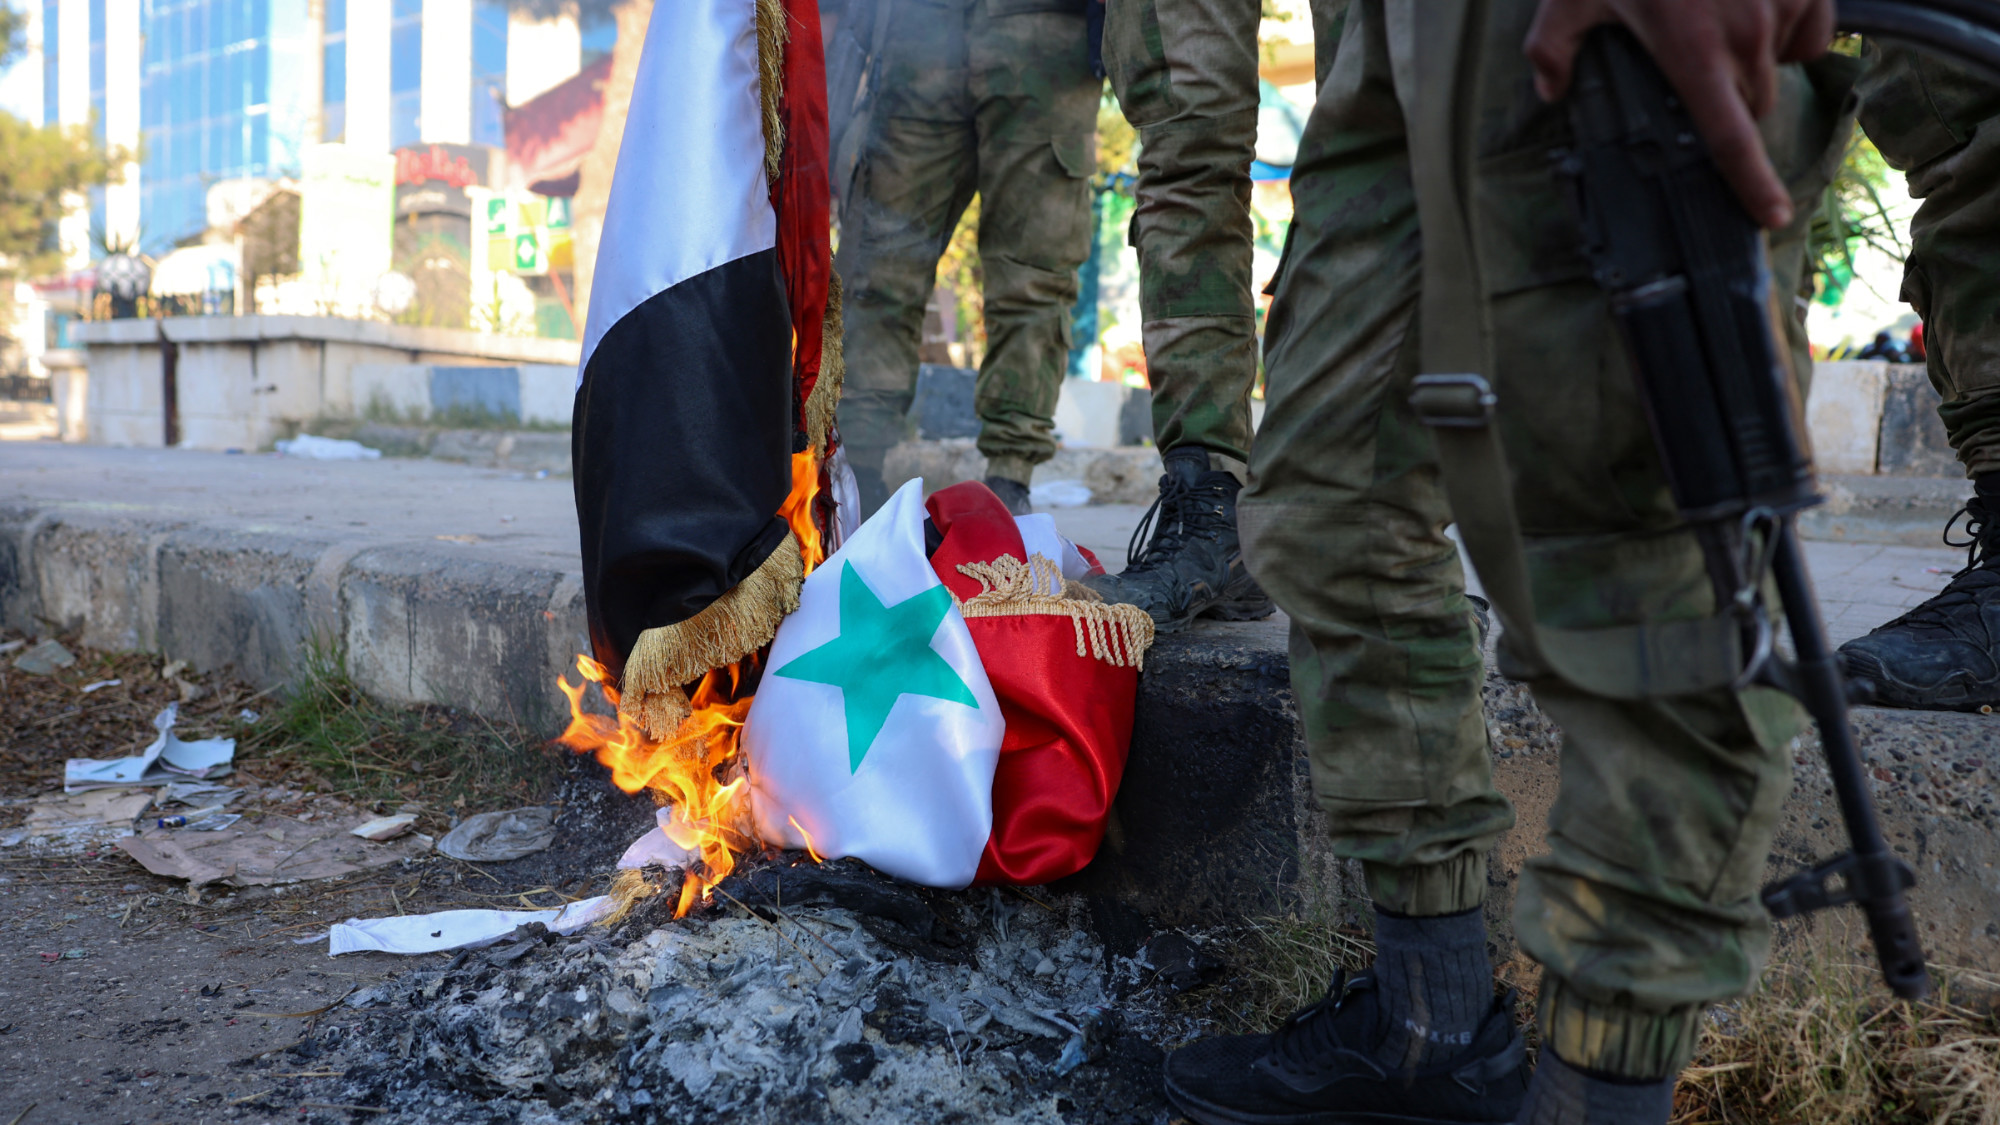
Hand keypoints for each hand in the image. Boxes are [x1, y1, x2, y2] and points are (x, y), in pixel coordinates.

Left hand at [1524, 0, 1834, 228]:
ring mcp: (1785, 4)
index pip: (1730, 138)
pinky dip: (1788, 27)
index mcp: (1692, 54)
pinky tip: (1753, 6)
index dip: (1752, 184)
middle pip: (1754, 108)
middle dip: (1729, 108)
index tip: (1770, 217)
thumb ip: (1552, 49)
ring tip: (1716, 27)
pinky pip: (1810, 26)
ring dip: (1756, 64)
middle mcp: (1747, 36)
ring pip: (1782, 66)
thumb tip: (1549, 91)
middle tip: (1695, 78)